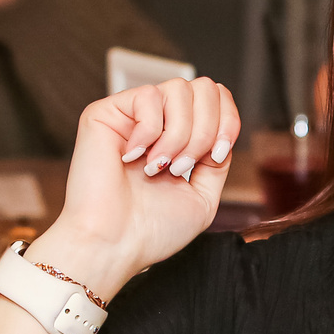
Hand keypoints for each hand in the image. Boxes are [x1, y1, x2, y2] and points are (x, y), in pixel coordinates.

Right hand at [37, 76, 239, 297]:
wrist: (115, 245)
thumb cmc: (151, 230)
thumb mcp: (204, 196)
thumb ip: (218, 160)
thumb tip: (221, 130)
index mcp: (180, 139)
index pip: (216, 98)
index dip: (228, 119)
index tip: (217, 154)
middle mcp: (159, 123)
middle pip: (204, 88)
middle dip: (205, 130)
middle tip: (181, 168)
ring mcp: (132, 116)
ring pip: (179, 89)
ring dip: (179, 134)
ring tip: (158, 167)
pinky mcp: (105, 112)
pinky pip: (148, 96)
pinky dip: (149, 131)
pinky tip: (133, 158)